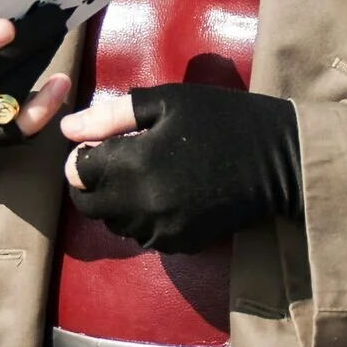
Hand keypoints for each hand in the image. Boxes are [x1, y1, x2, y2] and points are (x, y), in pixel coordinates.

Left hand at [62, 82, 301, 251]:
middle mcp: (141, 205)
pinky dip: (143, 219)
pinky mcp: (180, 244)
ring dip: (116, 202)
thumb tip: (67, 128)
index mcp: (134, 164)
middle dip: (92, 183)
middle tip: (116, 161)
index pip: (76, 173)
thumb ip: (112, 116)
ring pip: (114, 223)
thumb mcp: (167, 102)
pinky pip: (143, 236)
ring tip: (145, 175)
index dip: (82, 155)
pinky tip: (166, 194)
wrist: (279, 160)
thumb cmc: (222, 119)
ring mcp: (161, 230)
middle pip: (89, 205)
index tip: (103, 143)